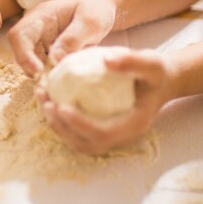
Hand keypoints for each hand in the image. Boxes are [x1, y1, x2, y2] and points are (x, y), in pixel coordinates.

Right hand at [8, 0, 115, 76]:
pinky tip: (60, 80)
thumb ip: (72, 40)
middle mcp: (35, 29)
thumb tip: (53, 60)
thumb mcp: (90, 22)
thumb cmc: (97, 9)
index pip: (19, 35)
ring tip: (55, 84)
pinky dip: (48, 75)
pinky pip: (42, 66)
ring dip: (39, 74)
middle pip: (20, 51)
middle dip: (30, 68)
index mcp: (41, 17)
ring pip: (29, 62)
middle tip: (47, 83)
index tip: (38, 71)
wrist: (103, 6)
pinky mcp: (47, 52)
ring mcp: (40, 41)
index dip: (23, 55)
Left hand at [40, 49, 175, 154]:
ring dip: (55, 124)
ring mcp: (108, 134)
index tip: (61, 106)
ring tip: (43, 98)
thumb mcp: (151, 63)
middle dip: (61, 128)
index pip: (102, 134)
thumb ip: (133, 61)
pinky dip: (58, 117)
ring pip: (76, 140)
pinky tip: (48, 96)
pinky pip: (75, 129)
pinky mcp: (98, 127)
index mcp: (133, 125)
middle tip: (46, 103)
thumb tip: (107, 60)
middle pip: (85, 143)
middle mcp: (120, 136)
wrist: (159, 82)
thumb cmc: (156, 73)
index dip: (79, 125)